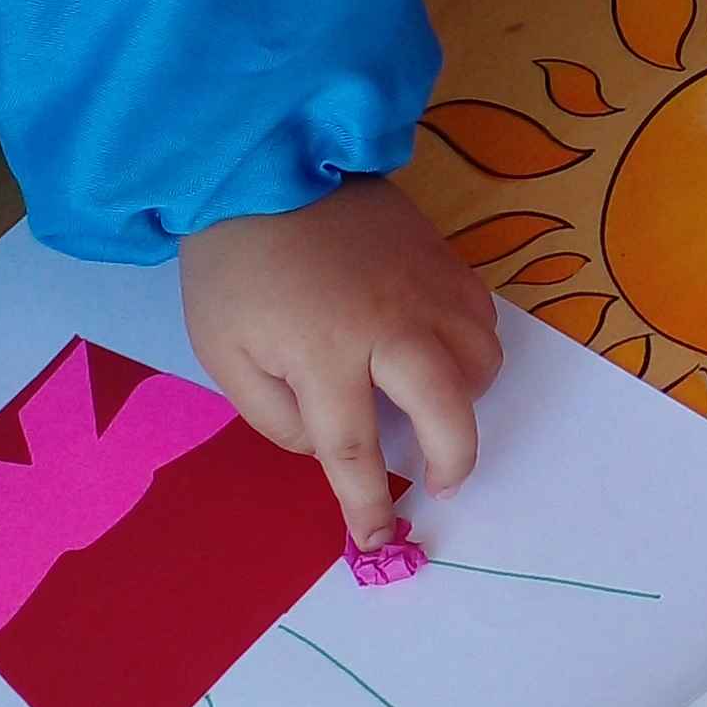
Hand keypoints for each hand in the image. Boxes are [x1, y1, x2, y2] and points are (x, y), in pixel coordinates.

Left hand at [179, 177, 501, 546]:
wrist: (265, 165)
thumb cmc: (235, 266)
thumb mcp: (222, 351)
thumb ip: (271, 415)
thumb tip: (324, 445)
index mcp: (325, 351)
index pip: (353, 449)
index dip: (367, 504)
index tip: (377, 541)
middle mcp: (390, 324)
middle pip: (448, 410)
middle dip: (452, 459)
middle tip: (442, 481)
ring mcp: (426, 287)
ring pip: (482, 362)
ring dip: (467, 400)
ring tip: (437, 409)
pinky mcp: (444, 257)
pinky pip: (485, 318)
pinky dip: (474, 349)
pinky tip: (443, 354)